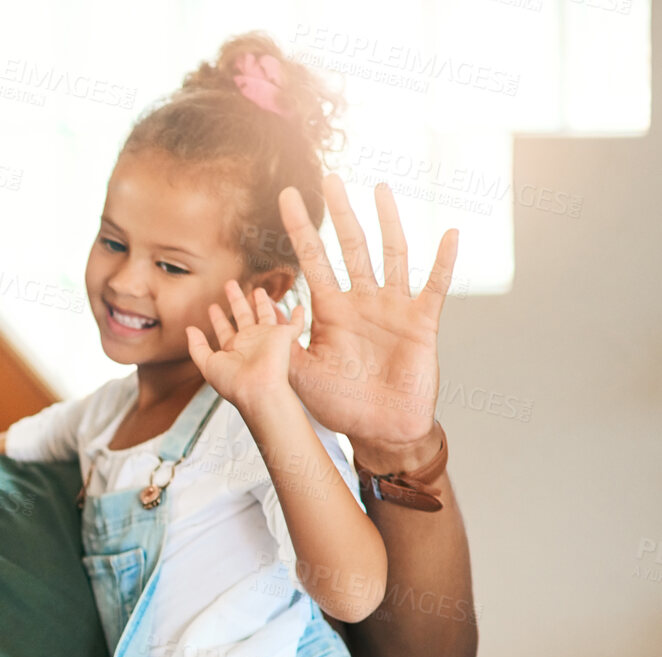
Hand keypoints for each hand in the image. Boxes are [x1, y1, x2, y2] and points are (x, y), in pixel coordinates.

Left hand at [186, 282, 305, 414]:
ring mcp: (267, 338)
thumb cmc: (233, 382)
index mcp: (233, 349)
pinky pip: (295, 325)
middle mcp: (250, 342)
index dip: (218, 318)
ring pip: (264, 314)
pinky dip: (299, 317)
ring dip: (261, 302)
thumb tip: (189, 329)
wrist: (258, 389)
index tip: (212, 307)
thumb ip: (197, 346)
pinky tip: (300, 307)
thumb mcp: (208, 363)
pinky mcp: (284, 336)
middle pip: (242, 315)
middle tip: (229, 284)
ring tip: (256, 289)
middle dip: (236, 300)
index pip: (224, 329)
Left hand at [281, 175, 458, 471]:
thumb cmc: (341, 403)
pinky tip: (450, 234)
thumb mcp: (299, 374)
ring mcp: (393, 307)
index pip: (312, 259)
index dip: (300, 228)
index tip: (286, 196)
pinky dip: (443, 261)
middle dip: (340, 213)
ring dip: (387, 222)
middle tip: (331, 178)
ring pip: (391, 254)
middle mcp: (361, 300)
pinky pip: (434, 286)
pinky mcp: (421, 322)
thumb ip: (281, 346)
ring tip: (380, 189)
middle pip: (351, 246)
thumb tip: (257, 323)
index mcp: (330, 310)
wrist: (379, 429)